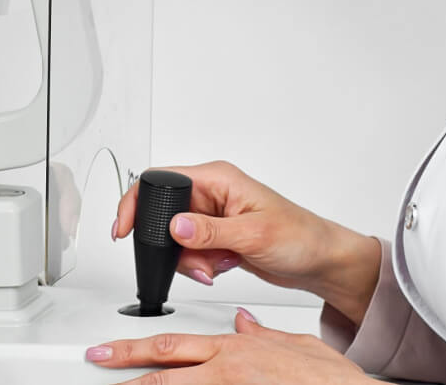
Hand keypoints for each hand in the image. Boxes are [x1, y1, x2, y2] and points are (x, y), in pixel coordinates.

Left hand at [86, 308, 373, 383]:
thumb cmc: (333, 382)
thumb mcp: (294, 345)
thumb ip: (261, 335)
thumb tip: (240, 323)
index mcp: (235, 352)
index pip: (174, 346)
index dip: (136, 348)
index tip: (108, 350)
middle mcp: (227, 373)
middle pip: (163, 371)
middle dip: (124, 367)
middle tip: (94, 364)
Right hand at [113, 161, 368, 303]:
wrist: (320, 262)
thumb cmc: (300, 236)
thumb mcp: (253, 234)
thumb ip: (210, 231)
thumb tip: (175, 226)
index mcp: (218, 178)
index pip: (162, 179)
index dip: (138, 202)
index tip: (125, 229)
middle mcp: (212, 193)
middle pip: (165, 214)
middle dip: (172, 244)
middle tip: (191, 261)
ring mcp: (214, 216)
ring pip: (176, 238)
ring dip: (189, 259)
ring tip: (214, 267)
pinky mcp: (217, 236)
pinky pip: (191, 251)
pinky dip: (199, 265)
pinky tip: (221, 268)